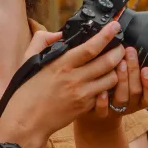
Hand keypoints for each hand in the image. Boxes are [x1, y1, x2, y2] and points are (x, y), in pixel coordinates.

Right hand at [0, 22, 126, 147]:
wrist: (27, 122)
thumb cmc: (26, 92)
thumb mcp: (28, 61)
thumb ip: (41, 41)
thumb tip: (58, 33)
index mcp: (60, 64)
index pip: (90, 48)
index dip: (106, 35)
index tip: (115, 26)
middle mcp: (74, 79)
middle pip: (107, 62)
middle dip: (119, 51)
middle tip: (121, 46)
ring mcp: (82, 95)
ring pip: (111, 79)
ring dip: (116, 70)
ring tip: (115, 64)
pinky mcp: (85, 107)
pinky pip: (104, 94)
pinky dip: (107, 86)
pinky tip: (104, 81)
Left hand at [79, 46, 147, 132]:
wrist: (93, 112)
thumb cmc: (112, 91)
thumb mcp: (127, 81)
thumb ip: (131, 67)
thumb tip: (132, 45)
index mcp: (139, 99)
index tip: (147, 69)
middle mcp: (129, 105)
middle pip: (136, 91)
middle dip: (134, 71)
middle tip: (130, 52)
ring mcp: (114, 110)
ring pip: (122, 98)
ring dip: (122, 80)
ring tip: (118, 63)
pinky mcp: (99, 114)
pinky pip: (102, 111)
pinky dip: (103, 101)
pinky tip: (102, 90)